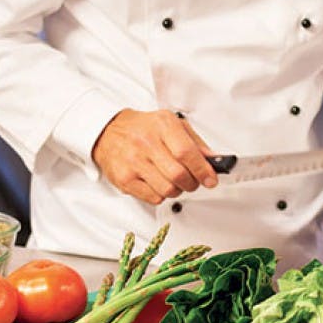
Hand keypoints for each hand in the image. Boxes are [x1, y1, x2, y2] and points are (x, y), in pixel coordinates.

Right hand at [91, 108, 217, 204]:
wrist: (109, 131)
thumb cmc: (143, 128)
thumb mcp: (172, 124)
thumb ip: (195, 141)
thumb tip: (213, 160)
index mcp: (162, 125)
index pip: (186, 152)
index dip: (202, 169)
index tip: (211, 179)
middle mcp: (146, 143)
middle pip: (178, 174)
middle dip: (193, 183)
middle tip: (194, 181)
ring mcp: (134, 162)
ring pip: (167, 189)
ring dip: (178, 190)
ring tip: (175, 181)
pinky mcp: (125, 179)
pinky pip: (154, 197)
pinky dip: (162, 195)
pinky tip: (159, 183)